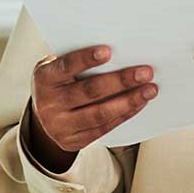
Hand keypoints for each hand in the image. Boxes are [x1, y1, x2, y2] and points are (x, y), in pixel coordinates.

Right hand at [29, 46, 156, 165]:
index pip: (66, 67)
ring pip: (99, 114)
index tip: (108, 51)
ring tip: (150, 90)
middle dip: (120, 81)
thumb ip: (78, 61)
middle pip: (89, 92)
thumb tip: (120, 53)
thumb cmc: (59, 80)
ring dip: (129, 101)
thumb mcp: (58, 66)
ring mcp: (59, 126)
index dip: (86, 59)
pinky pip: (103, 128)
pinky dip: (124, 114)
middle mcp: (48, 104)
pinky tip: (139, 103)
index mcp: (44, 79)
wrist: (43, 112)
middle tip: (145, 72)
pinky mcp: (73, 141)